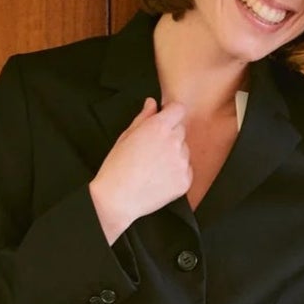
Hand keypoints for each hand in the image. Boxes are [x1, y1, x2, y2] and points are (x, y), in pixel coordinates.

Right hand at [90, 95, 191, 243]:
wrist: (117, 199)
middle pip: (181, 130)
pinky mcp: (185, 181)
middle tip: (153, 149)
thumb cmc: (116, 168)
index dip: (171, 113)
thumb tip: (152, 104)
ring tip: (154, 167)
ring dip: (174, 154)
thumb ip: (143, 117)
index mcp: (159, 127)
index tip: (165, 120)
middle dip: (171, 135)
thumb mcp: (126, 136)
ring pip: (184, 150)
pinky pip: (186, 170)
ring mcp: (181, 163)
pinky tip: (160, 178)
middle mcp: (174, 142)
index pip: (179, 109)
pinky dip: (177, 173)